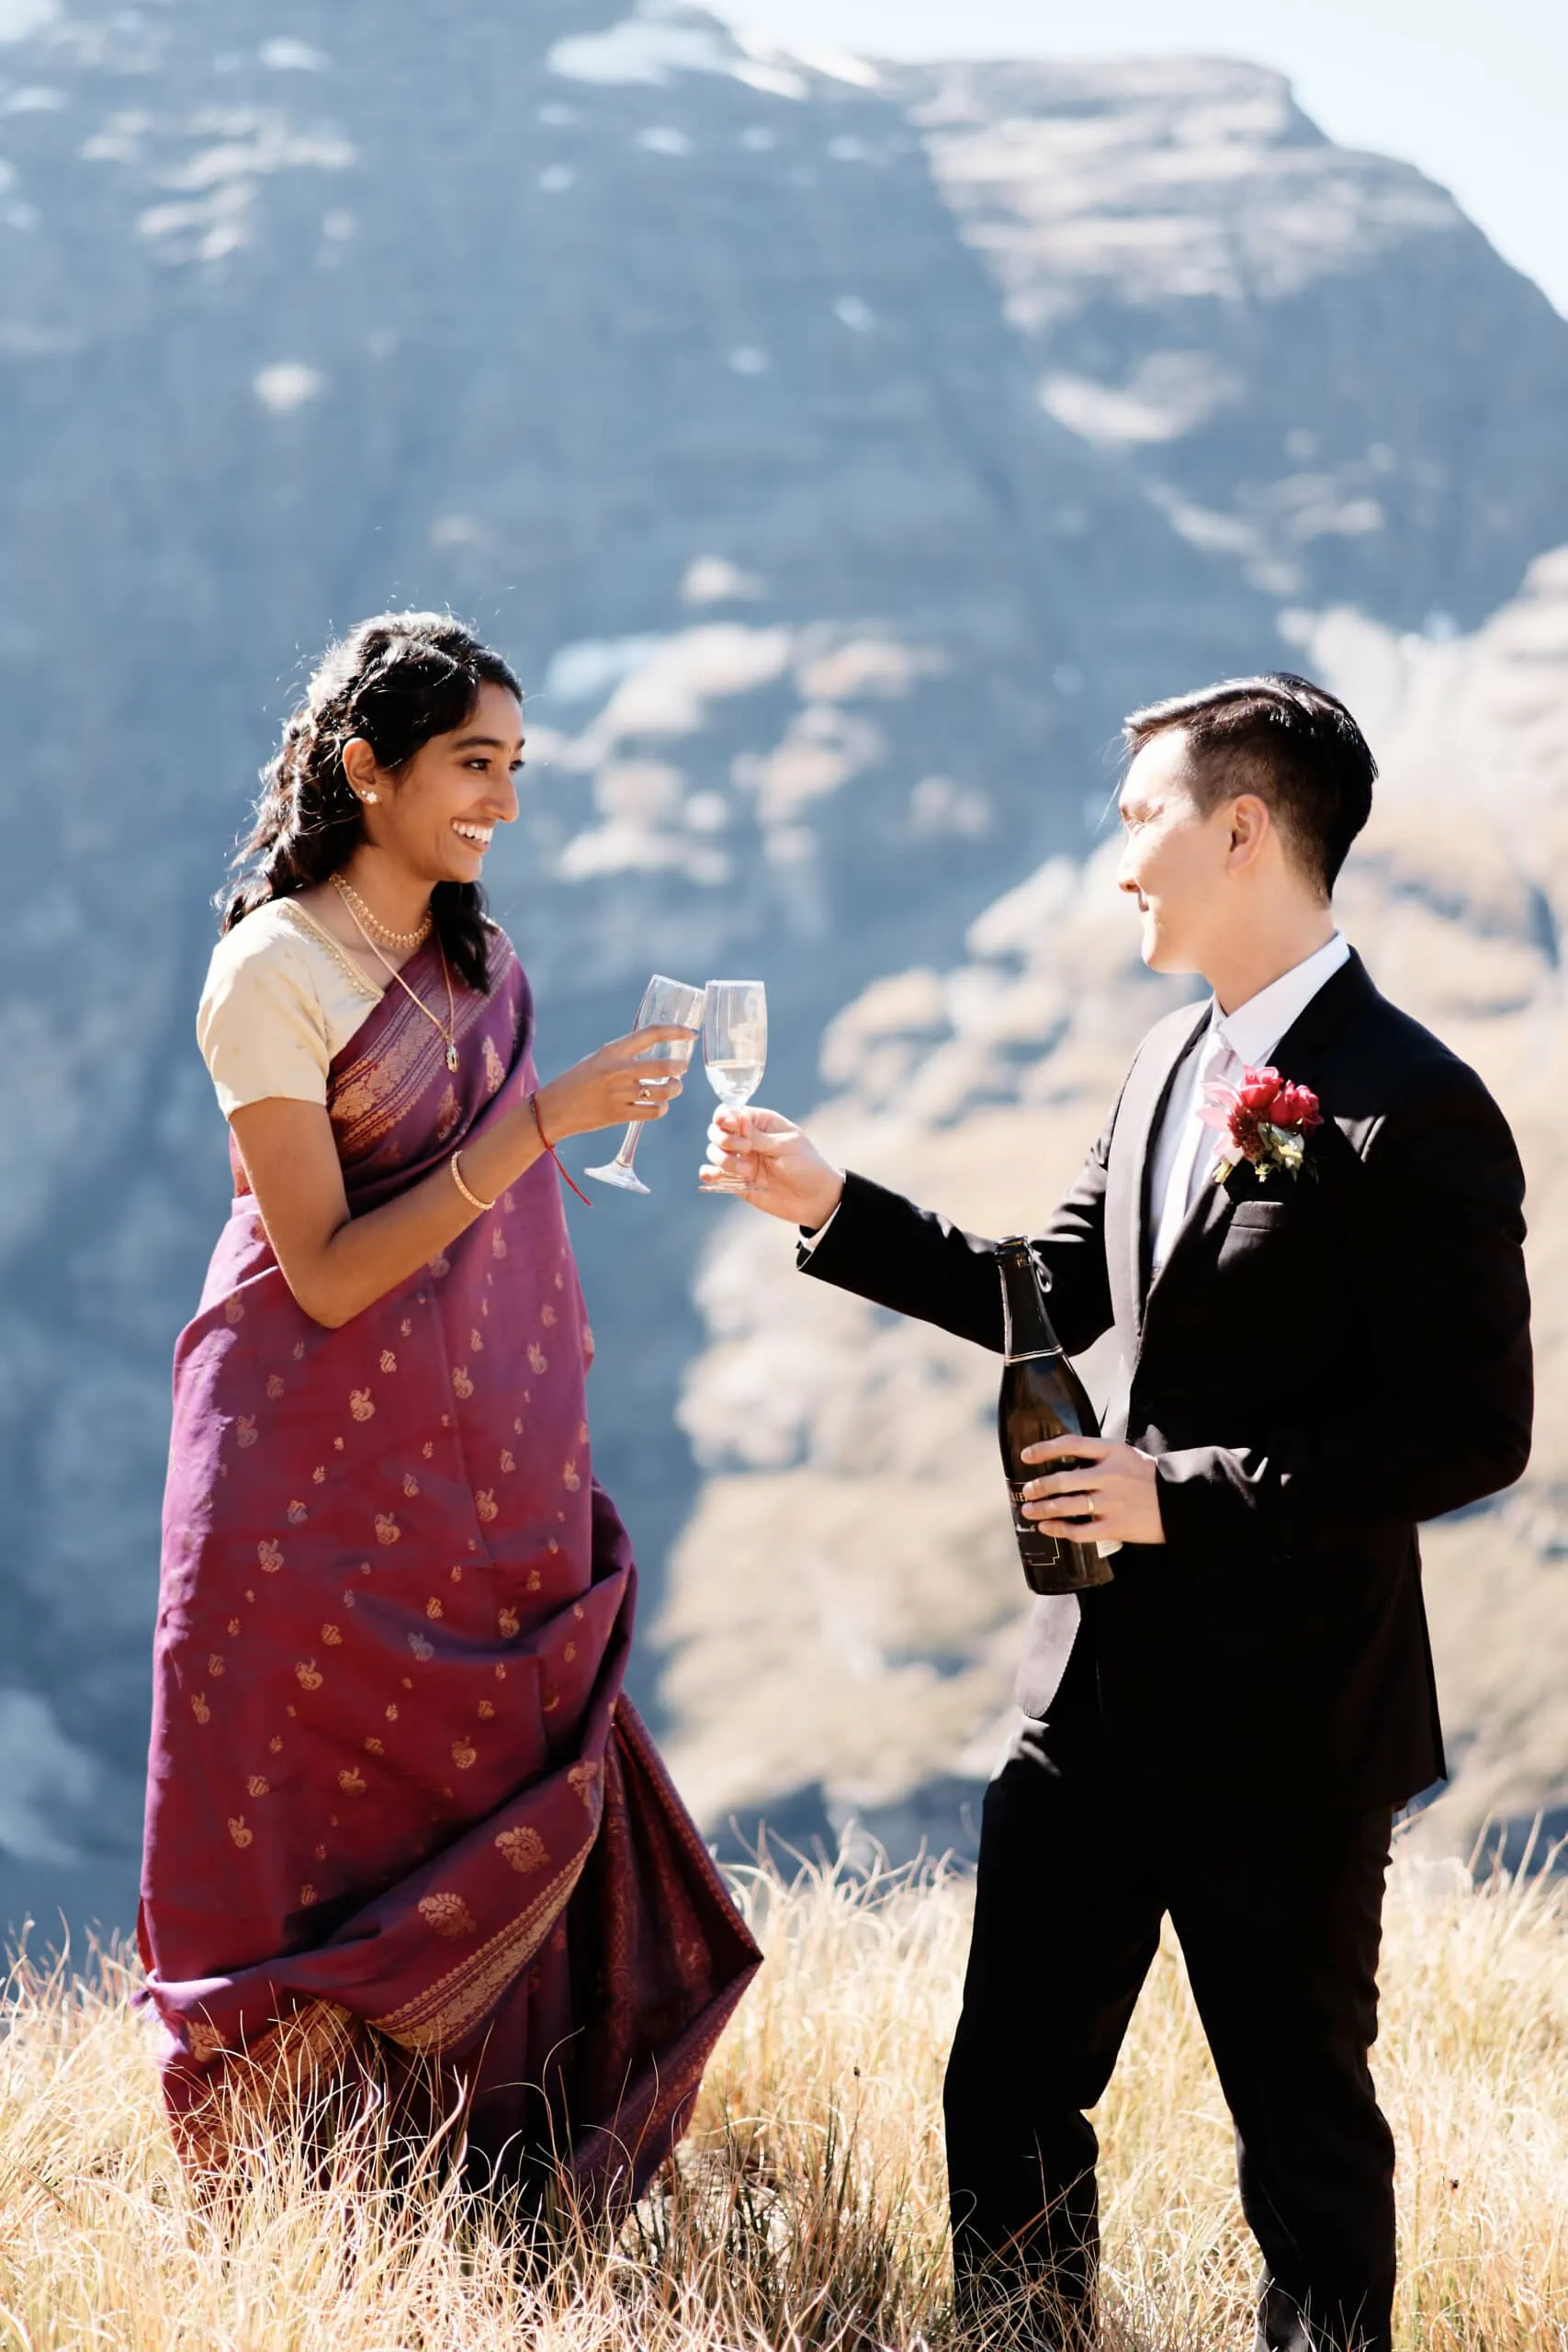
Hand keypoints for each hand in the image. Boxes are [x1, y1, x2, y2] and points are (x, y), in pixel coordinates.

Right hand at [536, 1024, 692, 1142]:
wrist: (552, 1110)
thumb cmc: (574, 1082)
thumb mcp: (596, 1060)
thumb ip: (621, 1056)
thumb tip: (649, 1055)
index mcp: (612, 1051)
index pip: (651, 1034)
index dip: (675, 1032)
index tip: (689, 1033)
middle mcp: (618, 1070)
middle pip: (663, 1066)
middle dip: (679, 1068)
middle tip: (682, 1068)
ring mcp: (620, 1094)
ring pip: (663, 1091)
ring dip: (674, 1089)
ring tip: (673, 1088)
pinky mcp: (620, 1115)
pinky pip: (653, 1111)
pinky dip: (661, 1108)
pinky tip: (659, 1106)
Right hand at [701, 1106, 845, 1226]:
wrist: (814, 1200)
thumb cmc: (806, 1166)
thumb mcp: (785, 1147)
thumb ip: (758, 1136)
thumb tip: (735, 1117)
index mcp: (761, 1124)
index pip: (731, 1112)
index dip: (724, 1117)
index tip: (728, 1124)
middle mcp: (747, 1139)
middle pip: (717, 1130)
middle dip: (724, 1139)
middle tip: (746, 1149)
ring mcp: (741, 1160)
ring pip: (713, 1152)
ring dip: (723, 1158)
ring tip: (746, 1170)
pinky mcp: (737, 1181)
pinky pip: (713, 1175)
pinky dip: (709, 1174)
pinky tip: (716, 1176)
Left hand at [1021, 1435, 1165, 1546]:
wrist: (1181, 1502)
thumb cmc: (1148, 1477)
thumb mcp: (1126, 1454)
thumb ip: (1098, 1455)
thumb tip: (1061, 1459)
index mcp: (1112, 1451)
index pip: (1071, 1444)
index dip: (1044, 1449)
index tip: (1026, 1456)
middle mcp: (1109, 1475)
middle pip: (1062, 1479)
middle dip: (1038, 1486)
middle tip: (1027, 1490)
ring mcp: (1111, 1502)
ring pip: (1066, 1506)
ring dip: (1042, 1509)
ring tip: (1029, 1510)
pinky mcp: (1115, 1526)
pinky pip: (1079, 1530)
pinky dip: (1058, 1530)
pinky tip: (1047, 1528)